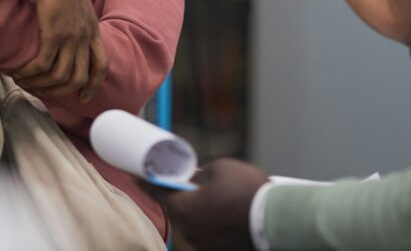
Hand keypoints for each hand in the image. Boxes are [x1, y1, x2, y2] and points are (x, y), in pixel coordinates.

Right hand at [13, 0, 108, 102]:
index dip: (94, 86)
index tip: (83, 98)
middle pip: (79, 78)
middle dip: (60, 93)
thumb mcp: (78, 7)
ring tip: (24, 84)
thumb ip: (77, 23)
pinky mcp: (54, 34)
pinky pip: (43, 64)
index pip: (101, 67)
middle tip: (42, 94)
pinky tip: (18, 74)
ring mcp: (71, 37)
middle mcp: (85, 38)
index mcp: (93, 32)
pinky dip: (30, 74)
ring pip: (59, 76)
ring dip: (40, 85)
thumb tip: (65, 35)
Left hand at [140, 158, 267, 250]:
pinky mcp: (219, 250)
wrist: (277, 218)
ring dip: (198, 210)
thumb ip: (200, 173)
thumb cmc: (248, 191)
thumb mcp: (220, 168)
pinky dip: (212, 222)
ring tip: (216, 197)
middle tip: (184, 181)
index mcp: (183, 208)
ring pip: (194, 222)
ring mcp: (204, 244)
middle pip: (176, 209)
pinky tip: (225, 212)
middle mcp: (189, 231)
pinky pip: (208, 233)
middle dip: (179, 195)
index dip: (144, 181)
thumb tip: (194, 178)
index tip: (134, 174)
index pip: (156, 192)